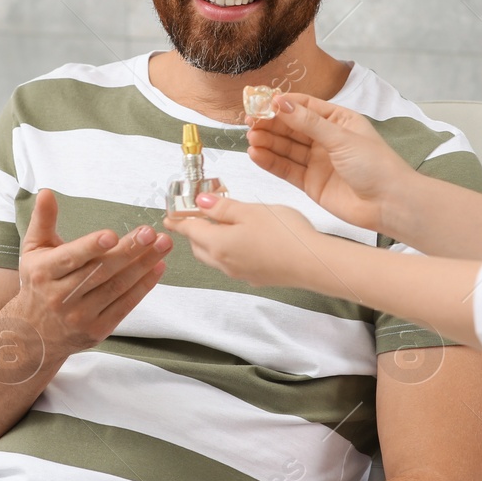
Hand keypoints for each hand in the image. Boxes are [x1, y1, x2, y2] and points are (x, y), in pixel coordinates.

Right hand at [8, 188, 171, 352]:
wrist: (33, 335)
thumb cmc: (37, 284)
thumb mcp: (32, 251)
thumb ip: (43, 220)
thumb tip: (46, 193)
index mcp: (43, 272)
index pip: (70, 258)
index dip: (91, 246)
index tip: (112, 235)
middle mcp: (60, 296)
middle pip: (100, 271)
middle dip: (128, 251)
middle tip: (150, 234)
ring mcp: (80, 316)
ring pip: (116, 287)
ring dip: (143, 265)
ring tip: (162, 246)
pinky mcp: (97, 330)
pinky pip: (124, 306)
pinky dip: (143, 287)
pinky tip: (157, 268)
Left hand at [162, 193, 329, 288]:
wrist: (312, 264)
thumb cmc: (285, 235)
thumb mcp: (250, 211)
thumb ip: (223, 207)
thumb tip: (201, 203)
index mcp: (218, 243)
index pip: (190, 230)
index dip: (178, 221)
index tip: (169, 216)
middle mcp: (225, 262)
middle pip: (198, 246)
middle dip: (193, 231)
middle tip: (197, 214)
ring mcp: (240, 272)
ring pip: (214, 256)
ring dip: (210, 241)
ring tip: (220, 224)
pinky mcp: (255, 277)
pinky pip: (231, 262)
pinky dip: (227, 249)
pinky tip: (241, 239)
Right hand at [247, 92, 416, 233]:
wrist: (389, 204)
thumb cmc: (376, 166)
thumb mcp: (341, 138)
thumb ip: (309, 123)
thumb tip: (282, 104)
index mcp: (338, 121)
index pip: (304, 107)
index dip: (283, 104)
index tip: (263, 103)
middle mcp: (326, 140)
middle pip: (291, 128)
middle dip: (271, 124)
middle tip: (251, 122)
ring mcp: (317, 162)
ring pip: (286, 148)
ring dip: (268, 142)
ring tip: (251, 138)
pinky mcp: (311, 183)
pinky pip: (286, 169)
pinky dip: (271, 162)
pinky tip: (256, 155)